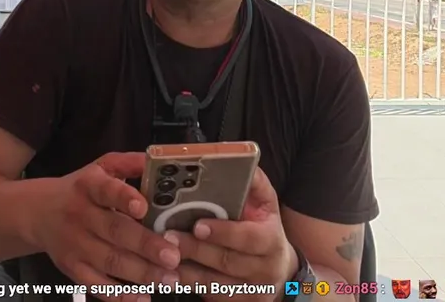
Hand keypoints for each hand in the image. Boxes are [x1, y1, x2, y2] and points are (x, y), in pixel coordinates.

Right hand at [33, 152, 181, 299]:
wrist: (37, 213)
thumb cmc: (80, 190)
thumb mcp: (100, 168)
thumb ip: (128, 163)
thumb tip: (158, 160)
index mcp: (89, 187)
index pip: (106, 190)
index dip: (123, 198)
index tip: (143, 207)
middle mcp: (80, 216)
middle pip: (114, 231)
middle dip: (146, 245)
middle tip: (173, 256)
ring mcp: (75, 245)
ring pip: (110, 261)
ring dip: (141, 273)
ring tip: (169, 279)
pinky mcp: (72, 269)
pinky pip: (96, 285)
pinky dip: (119, 295)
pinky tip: (143, 298)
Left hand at [166, 167, 297, 300]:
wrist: (281, 272)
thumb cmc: (265, 230)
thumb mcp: (266, 205)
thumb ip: (255, 183)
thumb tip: (241, 156)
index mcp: (271, 240)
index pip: (249, 238)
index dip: (223, 232)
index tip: (198, 224)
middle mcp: (264, 269)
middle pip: (226, 261)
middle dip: (195, 249)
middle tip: (168, 237)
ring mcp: (251, 292)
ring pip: (213, 284)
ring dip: (185, 270)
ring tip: (162, 256)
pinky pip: (209, 297)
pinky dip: (187, 286)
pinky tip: (168, 276)